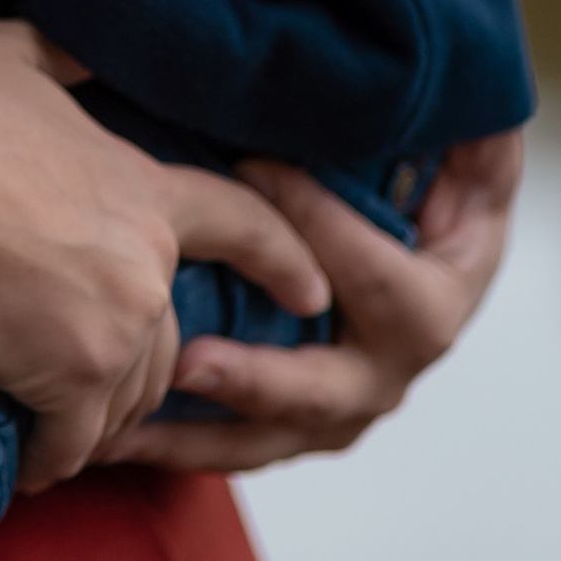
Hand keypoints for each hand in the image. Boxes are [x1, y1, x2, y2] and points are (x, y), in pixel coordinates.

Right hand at [0, 22, 330, 491]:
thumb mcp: (2, 56)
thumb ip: (62, 60)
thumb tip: (85, 48)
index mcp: (140, 186)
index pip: (239, 223)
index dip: (280, 257)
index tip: (310, 293)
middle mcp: (146, 261)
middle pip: (167, 340)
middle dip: (124, 366)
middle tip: (73, 380)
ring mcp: (116, 323)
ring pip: (126, 397)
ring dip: (87, 416)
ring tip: (42, 424)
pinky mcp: (71, 377)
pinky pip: (73, 442)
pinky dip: (49, 457)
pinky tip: (24, 462)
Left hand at [96, 126, 524, 474]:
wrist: (421, 241)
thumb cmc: (424, 181)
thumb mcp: (449, 154)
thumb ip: (442, 140)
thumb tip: (441, 114)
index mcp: (439, 298)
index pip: (382, 279)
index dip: (323, 226)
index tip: (256, 168)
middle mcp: (394, 366)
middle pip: (331, 388)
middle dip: (259, 378)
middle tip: (190, 362)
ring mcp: (344, 406)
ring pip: (273, 435)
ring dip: (198, 434)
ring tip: (128, 427)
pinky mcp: (296, 423)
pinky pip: (236, 446)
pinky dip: (176, 443)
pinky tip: (112, 435)